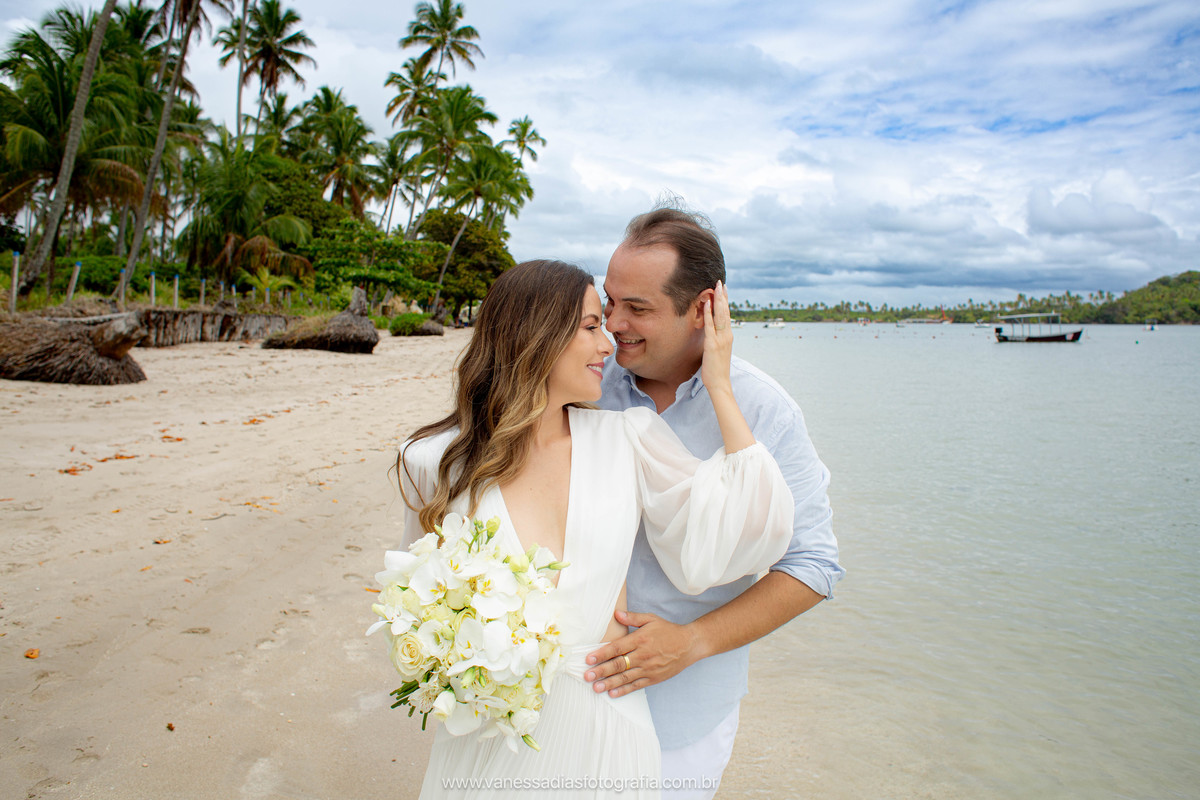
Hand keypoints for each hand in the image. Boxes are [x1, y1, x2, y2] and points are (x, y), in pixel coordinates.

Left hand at [583, 610, 701, 696]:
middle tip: (587, 676)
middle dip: (601, 671)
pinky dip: (624, 690)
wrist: (689, 645)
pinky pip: (636, 685)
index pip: (617, 648)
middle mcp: (643, 655)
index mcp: (640, 639)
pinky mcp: (653, 678)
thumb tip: (616, 614)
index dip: (602, 654)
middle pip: (618, 664)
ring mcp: (648, 668)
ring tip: (596, 688)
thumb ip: (633, 618)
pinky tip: (612, 693)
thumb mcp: (651, 619)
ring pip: (625, 677)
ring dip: (609, 683)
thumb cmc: (668, 631)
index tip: (589, 659)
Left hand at [700, 280, 732, 396]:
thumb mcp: (719, 350)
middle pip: (725, 312)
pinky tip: (707, 304)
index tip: (724, 289)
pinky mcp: (712, 344)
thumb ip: (717, 340)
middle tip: (720, 282)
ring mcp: (720, 339)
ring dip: (717, 301)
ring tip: (716, 288)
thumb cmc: (717, 368)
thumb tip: (713, 332)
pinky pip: (710, 326)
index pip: (727, 315)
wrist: (720, 383)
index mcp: (728, 336)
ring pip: (720, 316)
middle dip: (723, 296)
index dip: (725, 301)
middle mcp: (727, 335)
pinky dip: (708, 314)